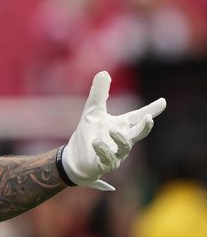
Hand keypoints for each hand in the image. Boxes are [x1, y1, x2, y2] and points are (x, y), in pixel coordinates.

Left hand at [62, 71, 165, 189]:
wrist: (75, 156)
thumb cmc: (88, 133)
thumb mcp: (92, 111)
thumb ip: (99, 93)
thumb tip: (104, 72)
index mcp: (121, 126)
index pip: (137, 117)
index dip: (151, 110)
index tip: (163, 102)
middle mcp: (122, 140)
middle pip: (138, 134)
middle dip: (145, 127)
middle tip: (148, 119)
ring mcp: (116, 153)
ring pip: (125, 147)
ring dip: (120, 138)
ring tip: (112, 129)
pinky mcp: (105, 164)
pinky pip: (108, 158)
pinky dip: (103, 149)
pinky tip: (96, 142)